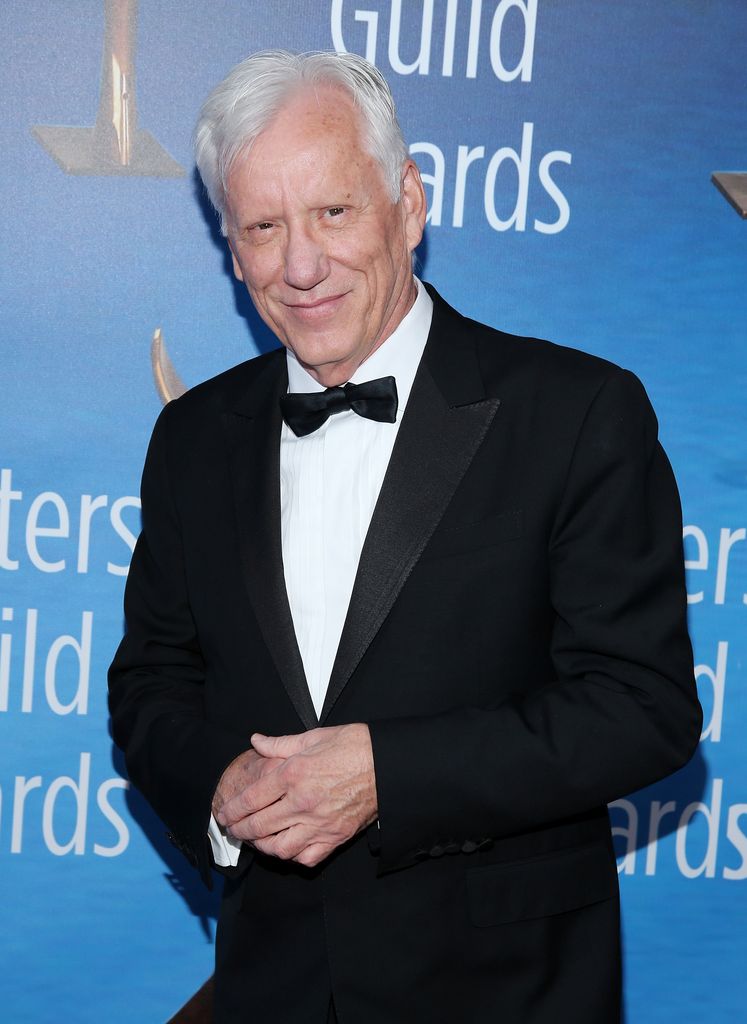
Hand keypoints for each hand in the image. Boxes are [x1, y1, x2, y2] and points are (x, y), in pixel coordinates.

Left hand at [215, 724, 377, 867]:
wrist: (388, 764)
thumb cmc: (354, 746)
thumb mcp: (314, 737)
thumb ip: (281, 744)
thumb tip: (257, 741)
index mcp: (294, 774)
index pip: (251, 798)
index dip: (232, 809)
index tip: (223, 814)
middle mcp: (302, 802)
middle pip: (258, 826)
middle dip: (239, 830)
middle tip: (232, 829)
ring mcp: (319, 823)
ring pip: (278, 848)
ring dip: (261, 846)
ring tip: (256, 839)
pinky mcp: (335, 837)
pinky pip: (306, 858)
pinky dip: (292, 856)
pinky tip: (287, 847)